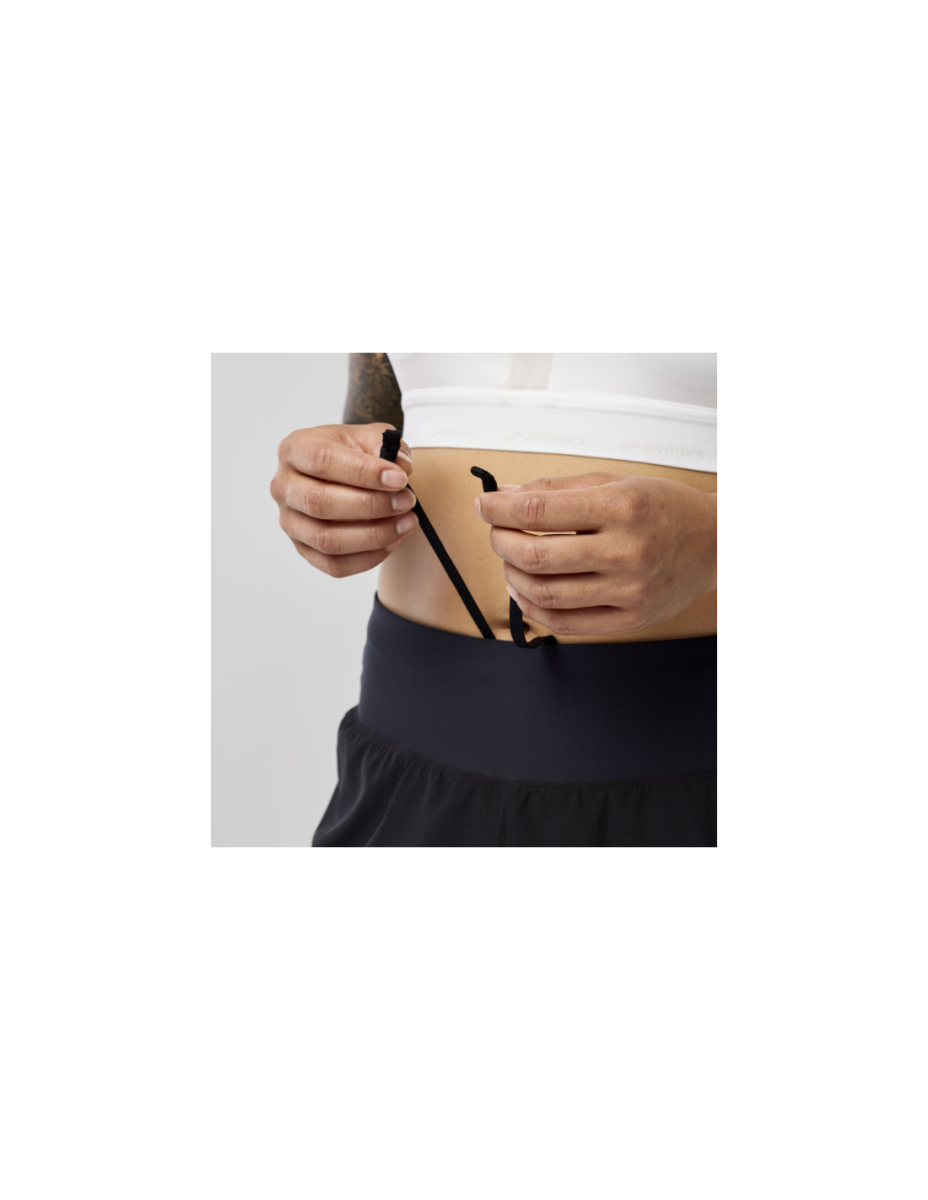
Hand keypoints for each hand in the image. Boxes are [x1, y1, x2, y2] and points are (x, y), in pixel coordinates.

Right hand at [271, 423, 418, 576]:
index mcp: (295, 449)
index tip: (400, 478)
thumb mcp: (368, 436)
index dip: (363, 472)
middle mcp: (284, 487)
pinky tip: (392, 541)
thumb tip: (401, 465)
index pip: (322, 460)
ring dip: (373, 535)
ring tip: (406, 522)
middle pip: (320, 503)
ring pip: (326, 540)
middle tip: (406, 501)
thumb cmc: (353, 452)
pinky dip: (367, 558)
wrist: (343, 474)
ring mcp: (290, 522)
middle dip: (370, 505)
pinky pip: (333, 565)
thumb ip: (385, 443)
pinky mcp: (303, 549)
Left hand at [475, 473, 717, 635]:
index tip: (484, 506)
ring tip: (511, 561)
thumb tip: (504, 495)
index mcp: (620, 507)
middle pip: (534, 555)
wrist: (712, 542)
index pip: (537, 510)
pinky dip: (533, 608)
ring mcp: (628, 590)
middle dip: (500, 542)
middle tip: (496, 532)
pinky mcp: (629, 619)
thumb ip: (555, 489)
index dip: (498, 509)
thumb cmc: (664, 509)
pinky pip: (565, 623)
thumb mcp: (613, 483)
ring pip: (544, 593)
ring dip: (511, 576)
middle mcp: (625, 551)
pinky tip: (526, 591)